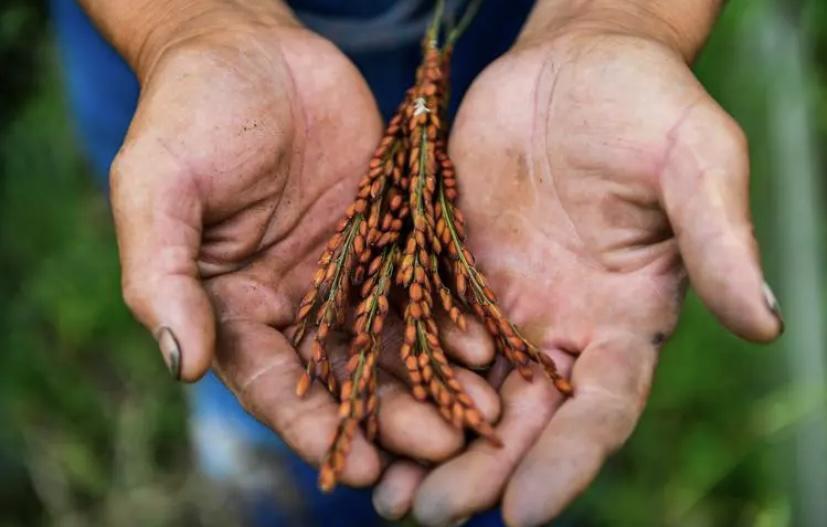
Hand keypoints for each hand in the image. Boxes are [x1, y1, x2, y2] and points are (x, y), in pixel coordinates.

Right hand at [109, 8, 498, 485]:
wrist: (252, 49)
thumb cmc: (190, 114)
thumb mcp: (158, 188)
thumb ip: (162, 275)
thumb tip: (178, 365)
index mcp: (233, 306)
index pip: (275, 385)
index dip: (318, 429)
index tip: (369, 466)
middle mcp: (294, 303)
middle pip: (347, 375)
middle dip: (396, 414)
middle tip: (448, 445)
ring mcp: (345, 271)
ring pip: (392, 340)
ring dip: (435, 379)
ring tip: (484, 408)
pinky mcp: (386, 235)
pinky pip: (421, 285)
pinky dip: (450, 317)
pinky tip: (484, 342)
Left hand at [372, 17, 782, 525]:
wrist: (573, 60)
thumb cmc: (647, 102)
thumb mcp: (694, 159)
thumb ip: (716, 240)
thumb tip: (765, 325)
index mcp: (623, 317)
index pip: (601, 407)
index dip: (568, 461)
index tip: (526, 513)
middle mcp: (559, 323)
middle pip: (522, 416)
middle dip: (479, 469)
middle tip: (432, 513)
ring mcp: (500, 299)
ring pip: (463, 386)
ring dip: (426, 438)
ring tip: (387, 492)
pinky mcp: (451, 265)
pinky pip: (418, 325)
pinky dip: (393, 370)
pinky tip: (356, 403)